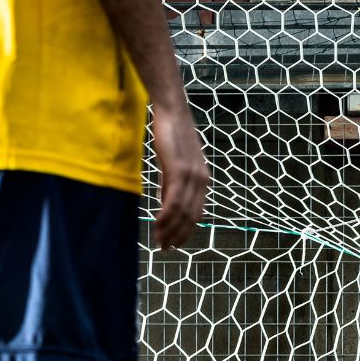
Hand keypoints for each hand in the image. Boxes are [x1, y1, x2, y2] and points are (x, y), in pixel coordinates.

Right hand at [150, 100, 208, 248]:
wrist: (172, 111)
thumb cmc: (171, 134)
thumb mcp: (174, 163)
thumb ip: (172, 184)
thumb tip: (166, 203)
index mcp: (202, 180)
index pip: (197, 214)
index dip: (186, 231)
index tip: (174, 243)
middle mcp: (201, 181)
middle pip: (191, 218)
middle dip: (178, 236)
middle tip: (164, 249)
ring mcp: (192, 176)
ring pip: (182, 212)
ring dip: (169, 230)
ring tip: (159, 242)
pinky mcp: (180, 170)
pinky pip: (173, 200)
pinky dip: (165, 216)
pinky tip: (156, 225)